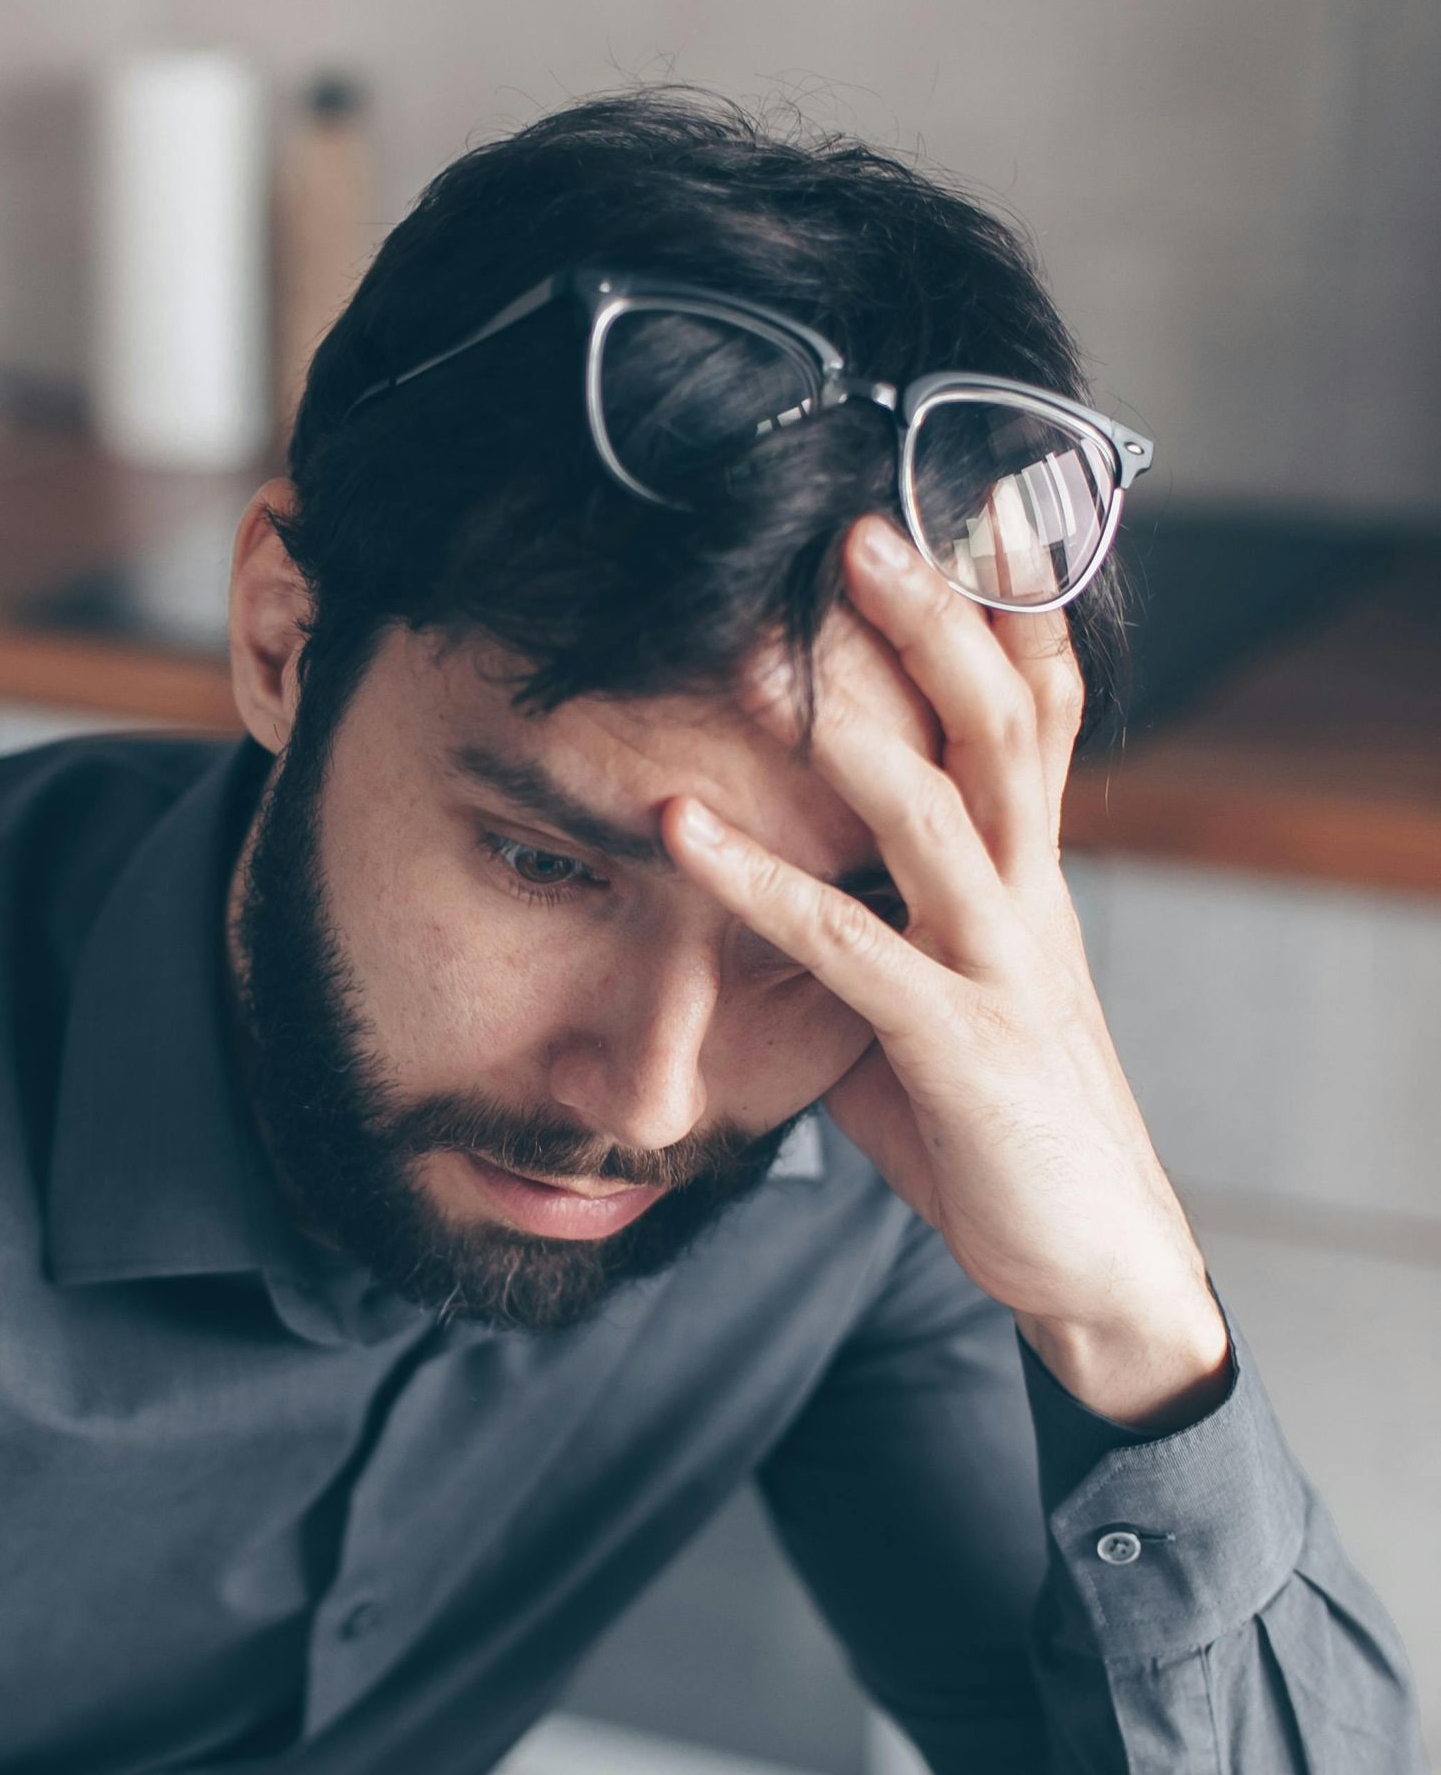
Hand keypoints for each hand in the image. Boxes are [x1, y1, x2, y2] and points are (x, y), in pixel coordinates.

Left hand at [663, 514, 1229, 1429]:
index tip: (949, 509)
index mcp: (1032, 877)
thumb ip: (869, 932)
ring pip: (949, 807)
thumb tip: (771, 892)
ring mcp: (1003, 968)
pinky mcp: (962, 1046)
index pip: (1034, 712)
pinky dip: (758, 880)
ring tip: (779, 634)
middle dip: (936, 617)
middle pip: (1003, 721)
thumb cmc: (1002, 1131)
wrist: (1094, 1264)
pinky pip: (851, 946)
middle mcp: (1032, 899)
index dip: (1002, 609)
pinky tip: (679, 829)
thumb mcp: (934, 1006)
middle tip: (859, 523)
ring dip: (861, 715)